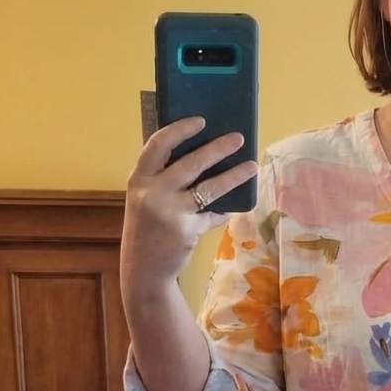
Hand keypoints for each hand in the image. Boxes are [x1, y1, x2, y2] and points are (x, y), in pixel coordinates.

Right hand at [120, 117, 257, 295]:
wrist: (144, 268)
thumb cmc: (148, 230)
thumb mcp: (147, 200)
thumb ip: (165, 181)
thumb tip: (203, 159)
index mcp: (139, 178)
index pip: (158, 144)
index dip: (180, 130)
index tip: (201, 121)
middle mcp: (152, 192)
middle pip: (191, 162)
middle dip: (218, 148)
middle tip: (239, 138)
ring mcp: (171, 211)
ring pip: (210, 188)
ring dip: (234, 175)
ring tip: (252, 166)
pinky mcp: (187, 229)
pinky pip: (212, 215)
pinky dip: (223, 212)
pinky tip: (232, 208)